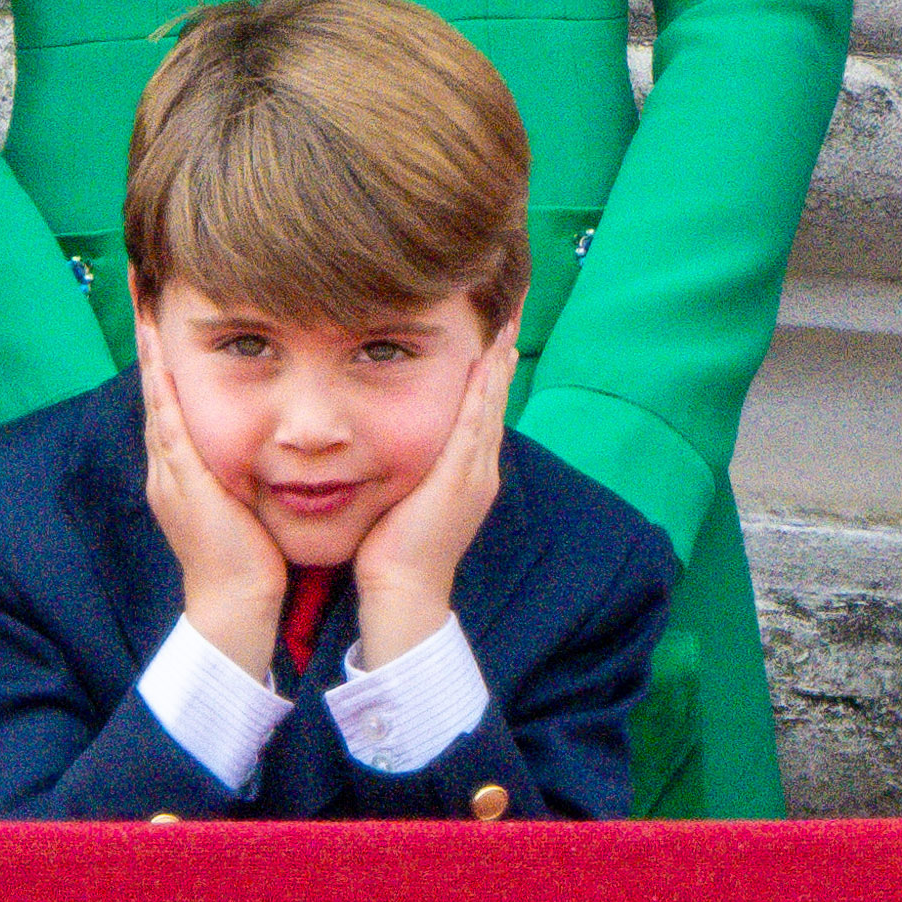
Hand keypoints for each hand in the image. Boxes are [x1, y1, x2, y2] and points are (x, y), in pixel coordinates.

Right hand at [137, 321, 288, 679]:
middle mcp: (168, 461)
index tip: (162, 303)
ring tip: (143, 295)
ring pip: (155, 391)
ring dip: (147, 343)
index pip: (172, 392)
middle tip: (141, 278)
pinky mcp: (181, 478)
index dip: (164, 348)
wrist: (238, 607)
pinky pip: (165, 417)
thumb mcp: (248, 497)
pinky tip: (156, 345)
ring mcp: (169, 469)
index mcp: (184, 465)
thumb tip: (277, 435)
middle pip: (155, 381)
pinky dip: (159, 379)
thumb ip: (252, 463)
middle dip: (147, 332)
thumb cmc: (253, 559)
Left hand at [351, 330, 515, 672]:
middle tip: (511, 312)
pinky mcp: (462, 477)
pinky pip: (478, 422)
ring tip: (506, 322)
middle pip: (496, 399)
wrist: (403, 589)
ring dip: (499, 362)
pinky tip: (488, 358)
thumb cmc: (393, 549)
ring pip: (491, 404)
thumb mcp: (407, 496)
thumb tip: (390, 442)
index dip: (490, 370)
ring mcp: (476, 472)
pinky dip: (485, 388)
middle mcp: (481, 467)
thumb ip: (409, 467)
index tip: (494, 332)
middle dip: (502, 355)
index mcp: (469, 472)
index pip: (482, 409)